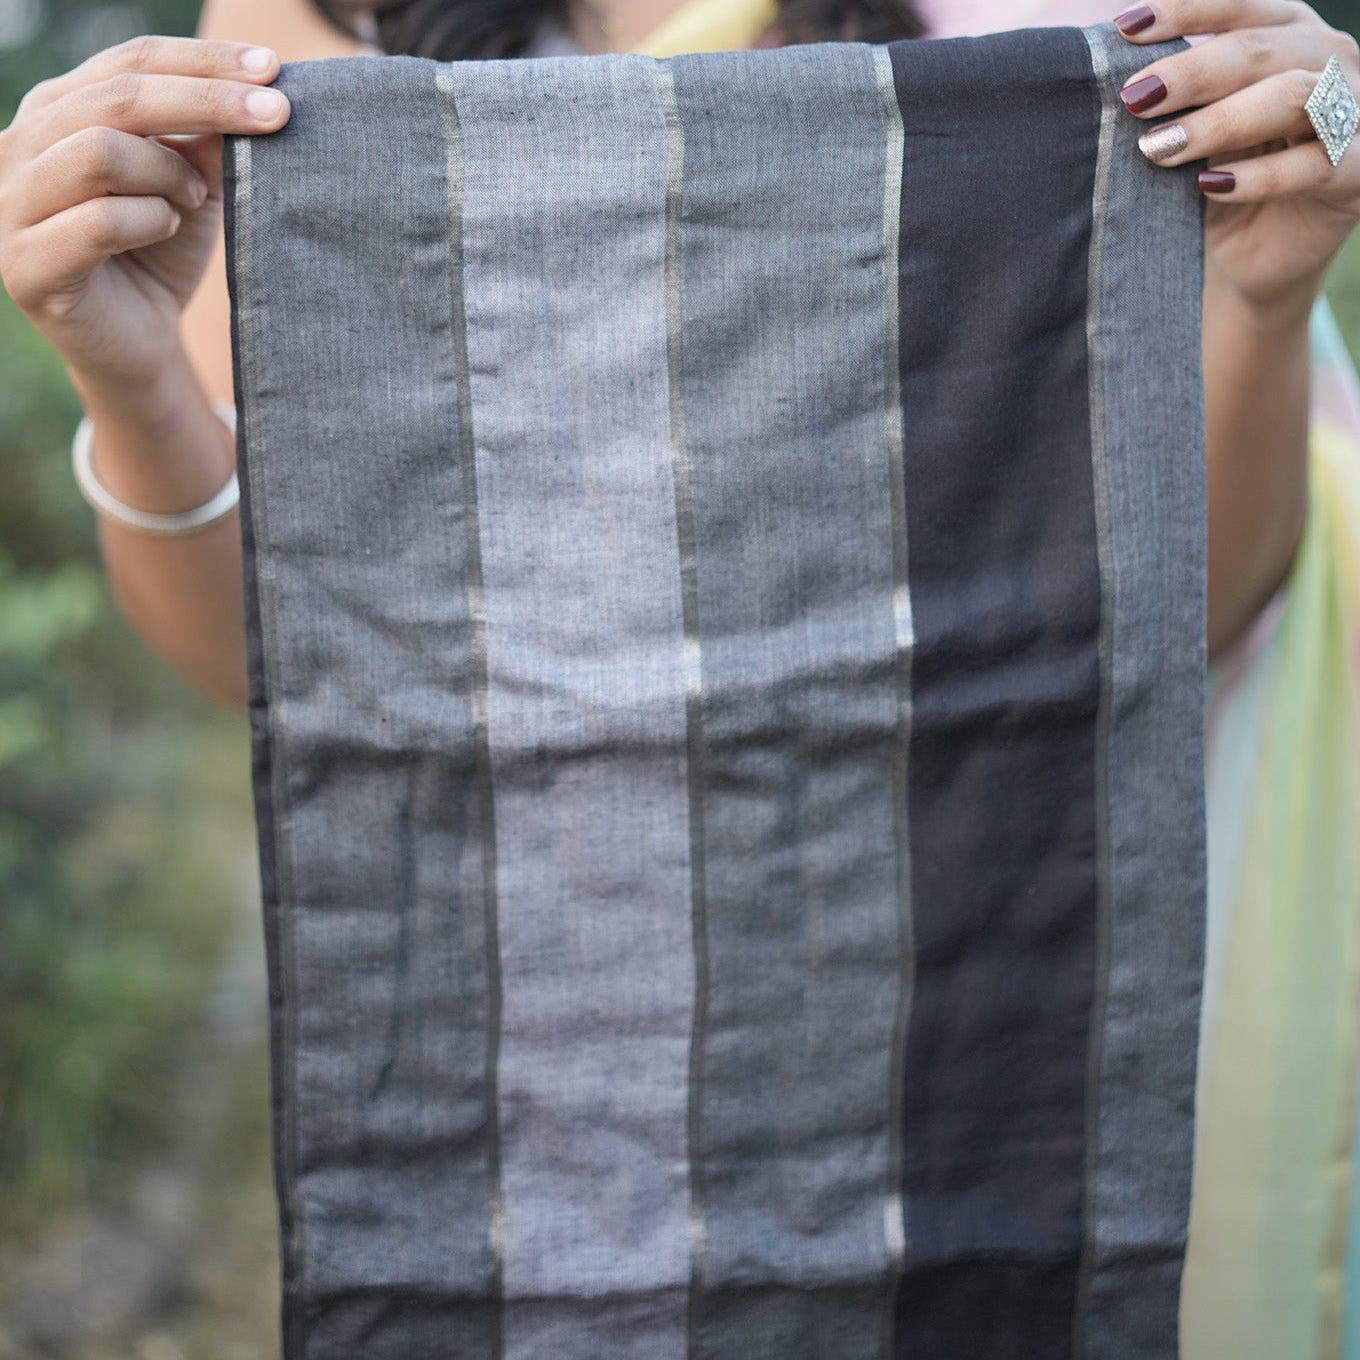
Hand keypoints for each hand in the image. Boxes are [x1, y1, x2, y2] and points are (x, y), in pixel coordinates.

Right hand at [0, 35, 290, 394]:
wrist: (141, 344)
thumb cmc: (162, 255)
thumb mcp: (195, 188)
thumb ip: (208, 142)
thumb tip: (251, 91)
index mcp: (58, 110)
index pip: (130, 61)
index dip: (204, 61)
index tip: (273, 66)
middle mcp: (21, 145)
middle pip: (117, 96)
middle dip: (207, 102)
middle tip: (276, 117)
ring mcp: (13, 204)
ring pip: (98, 152)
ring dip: (167, 172)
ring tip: (195, 200)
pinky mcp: (27, 265)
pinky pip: (95, 221)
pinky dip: (147, 219)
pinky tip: (168, 228)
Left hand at [1114, 1, 1359, 314]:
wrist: (1243, 263)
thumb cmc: (1214, 184)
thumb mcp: (1193, 131)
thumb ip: (1176, 97)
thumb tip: (1120, 74)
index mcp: (1290, 36)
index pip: (1241, 8)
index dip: (1186, 11)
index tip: (1127, 29)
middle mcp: (1330, 63)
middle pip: (1263, 49)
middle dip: (1193, 72)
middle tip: (1135, 100)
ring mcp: (1352, 113)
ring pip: (1294, 96)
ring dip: (1221, 120)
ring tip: (1162, 147)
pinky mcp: (1356, 174)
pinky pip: (1314, 164)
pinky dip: (1259, 175)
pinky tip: (1210, 185)